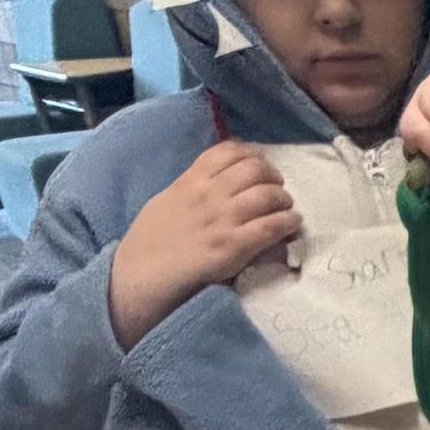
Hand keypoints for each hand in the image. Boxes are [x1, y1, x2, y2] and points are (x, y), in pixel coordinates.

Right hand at [108, 142, 302, 348]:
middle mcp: (208, 194)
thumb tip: (219, 184)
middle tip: (277, 189)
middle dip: (272, 176)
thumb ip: (191, 188)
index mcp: (189, 181)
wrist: (138, 278)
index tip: (260, 166)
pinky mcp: (233, 247)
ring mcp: (222, 220)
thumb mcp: (166, 201)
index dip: (252, 155)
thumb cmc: (148, 244)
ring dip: (283, 199)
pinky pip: (272, 226)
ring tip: (285, 208)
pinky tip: (292, 226)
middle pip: (255, 169)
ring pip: (268, 195)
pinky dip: (288, 222)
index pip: (228, 151)